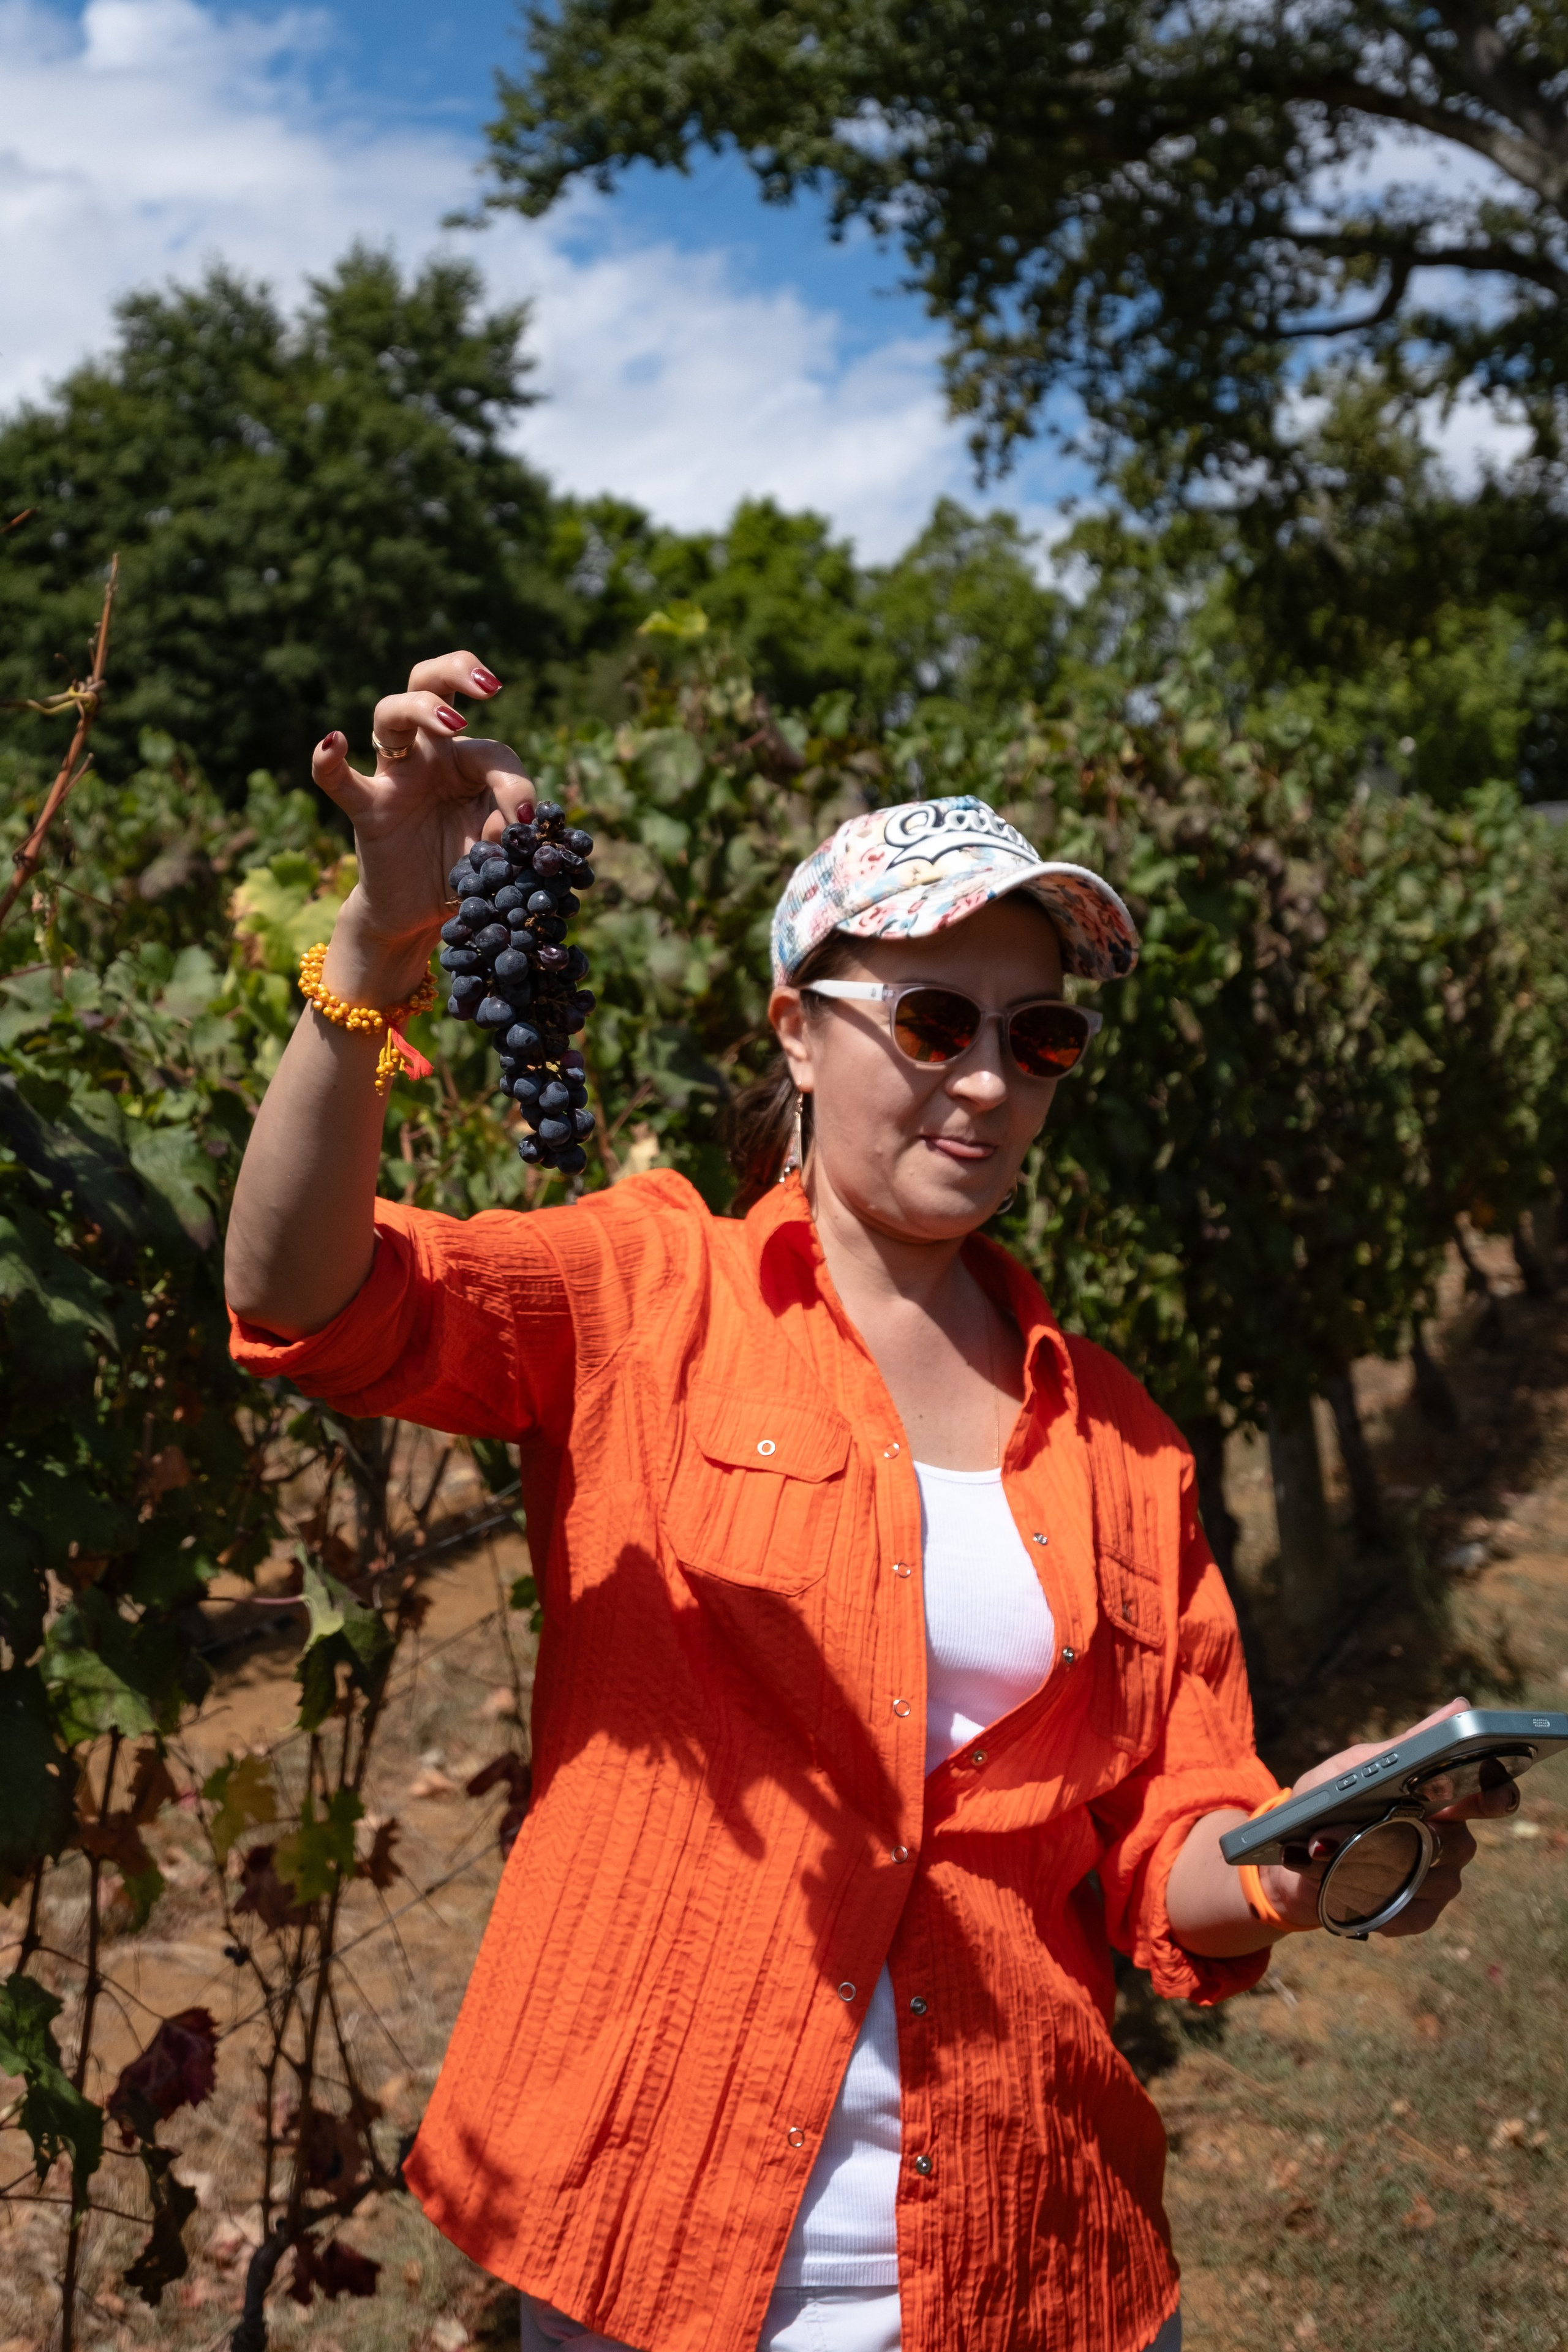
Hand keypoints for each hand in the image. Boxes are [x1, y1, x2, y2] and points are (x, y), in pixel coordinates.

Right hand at [311, 650, 534, 995]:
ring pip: (390, 714)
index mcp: (466, 761)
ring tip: (453, 723)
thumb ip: (509, 827)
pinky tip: (333, 741)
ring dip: (419, 708)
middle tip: (490, 686)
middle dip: (458, 670)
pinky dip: (329, 761)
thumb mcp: (498, 849)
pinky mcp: (368, 810)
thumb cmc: (464, 870)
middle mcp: (429, 755)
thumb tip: (518, 819)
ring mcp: (395, 777)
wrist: (423, 914)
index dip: (515, 783)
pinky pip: (340, 781)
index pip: (493, 751)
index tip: (527, 820)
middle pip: (430, 684)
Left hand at [1260, 1697, 1515, 1935]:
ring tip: (1330, 1857)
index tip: (1493, 1790)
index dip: (1499, 1793)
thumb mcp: (1355, 1767)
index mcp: (1441, 1796)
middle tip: (1369, 1830)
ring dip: (1375, 1868)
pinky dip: (1374, 1901)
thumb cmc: (1331, 1801)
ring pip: (1432, 1880)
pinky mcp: (1419, 1913)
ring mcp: (1438, 1879)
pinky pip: (1412, 1914)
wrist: (1291, 1854)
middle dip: (1406, 1837)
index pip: (1491, 1795)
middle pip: (1459, 1845)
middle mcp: (1450, 1839)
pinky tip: (1344, 1890)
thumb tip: (1461, 1706)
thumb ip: (1403, 1747)